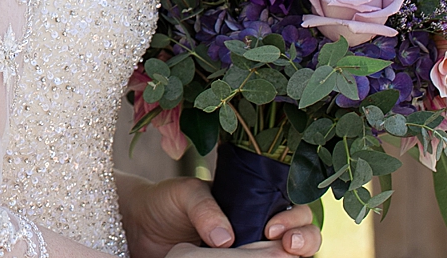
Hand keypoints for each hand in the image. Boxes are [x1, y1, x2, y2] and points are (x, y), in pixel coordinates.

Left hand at [118, 174, 320, 257]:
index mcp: (254, 201)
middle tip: (288, 245)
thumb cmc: (166, 202)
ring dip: (296, 257)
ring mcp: (250, 250)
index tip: (273, 227)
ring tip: (283, 257)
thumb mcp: (184, 194)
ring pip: (288, 255)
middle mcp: (260, 227)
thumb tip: (225, 240)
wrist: (141, 226)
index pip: (294, 206)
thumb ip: (205, 208)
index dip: (295, 217)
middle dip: (305, 238)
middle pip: (303, 234)